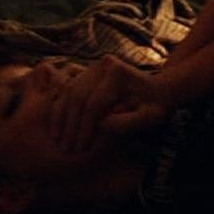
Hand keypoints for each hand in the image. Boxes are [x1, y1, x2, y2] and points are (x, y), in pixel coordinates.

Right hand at [49, 56, 171, 152]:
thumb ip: (126, 123)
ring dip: (61, 118)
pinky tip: (58, 128)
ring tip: (58, 140)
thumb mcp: (148, 119)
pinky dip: (60, 110)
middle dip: (70, 125)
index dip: (85, 128)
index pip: (94, 103)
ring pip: (68, 93)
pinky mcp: (86, 73)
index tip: (81, 148)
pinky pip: (67, 91)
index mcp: (118, 73)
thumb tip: (100, 126)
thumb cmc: (155, 108)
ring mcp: (93, 67)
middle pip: (77, 97)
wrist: (156, 92)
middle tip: (66, 148)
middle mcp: (103, 64)